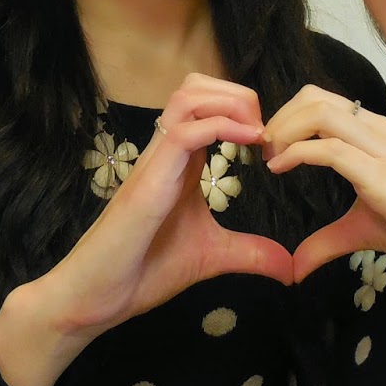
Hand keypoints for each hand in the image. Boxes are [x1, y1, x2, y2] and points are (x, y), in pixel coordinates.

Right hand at [0, 74, 291, 385]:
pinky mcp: (149, 181)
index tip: (272, 143)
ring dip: (230, 103)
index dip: (244, 110)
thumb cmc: (142, 271)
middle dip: (239, 95)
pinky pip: (185, 132)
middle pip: (197, 85)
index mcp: (180, 161)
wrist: (95, 299)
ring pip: (188, 96)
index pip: (207, 103)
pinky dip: (222, 127)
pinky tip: (249, 144)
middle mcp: (166, 152)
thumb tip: (290, 267)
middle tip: (266, 132)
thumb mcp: (211, 257)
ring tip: (258, 133)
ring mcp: (155, 162)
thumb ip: (249, 254)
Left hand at [262, 85, 385, 279]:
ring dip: (284, 129)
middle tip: (264, 150)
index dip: (288, 115)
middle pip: (314, 96)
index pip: (323, 99)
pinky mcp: (380, 173)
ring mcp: (380, 147)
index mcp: (376, 131)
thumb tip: (296, 268)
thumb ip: (328, 240)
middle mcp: (377, 129)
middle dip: (279, 117)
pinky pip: (330, 148)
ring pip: (320, 112)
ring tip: (270, 157)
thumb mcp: (364, 228)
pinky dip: (296, 153)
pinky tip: (280, 170)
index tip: (270, 146)